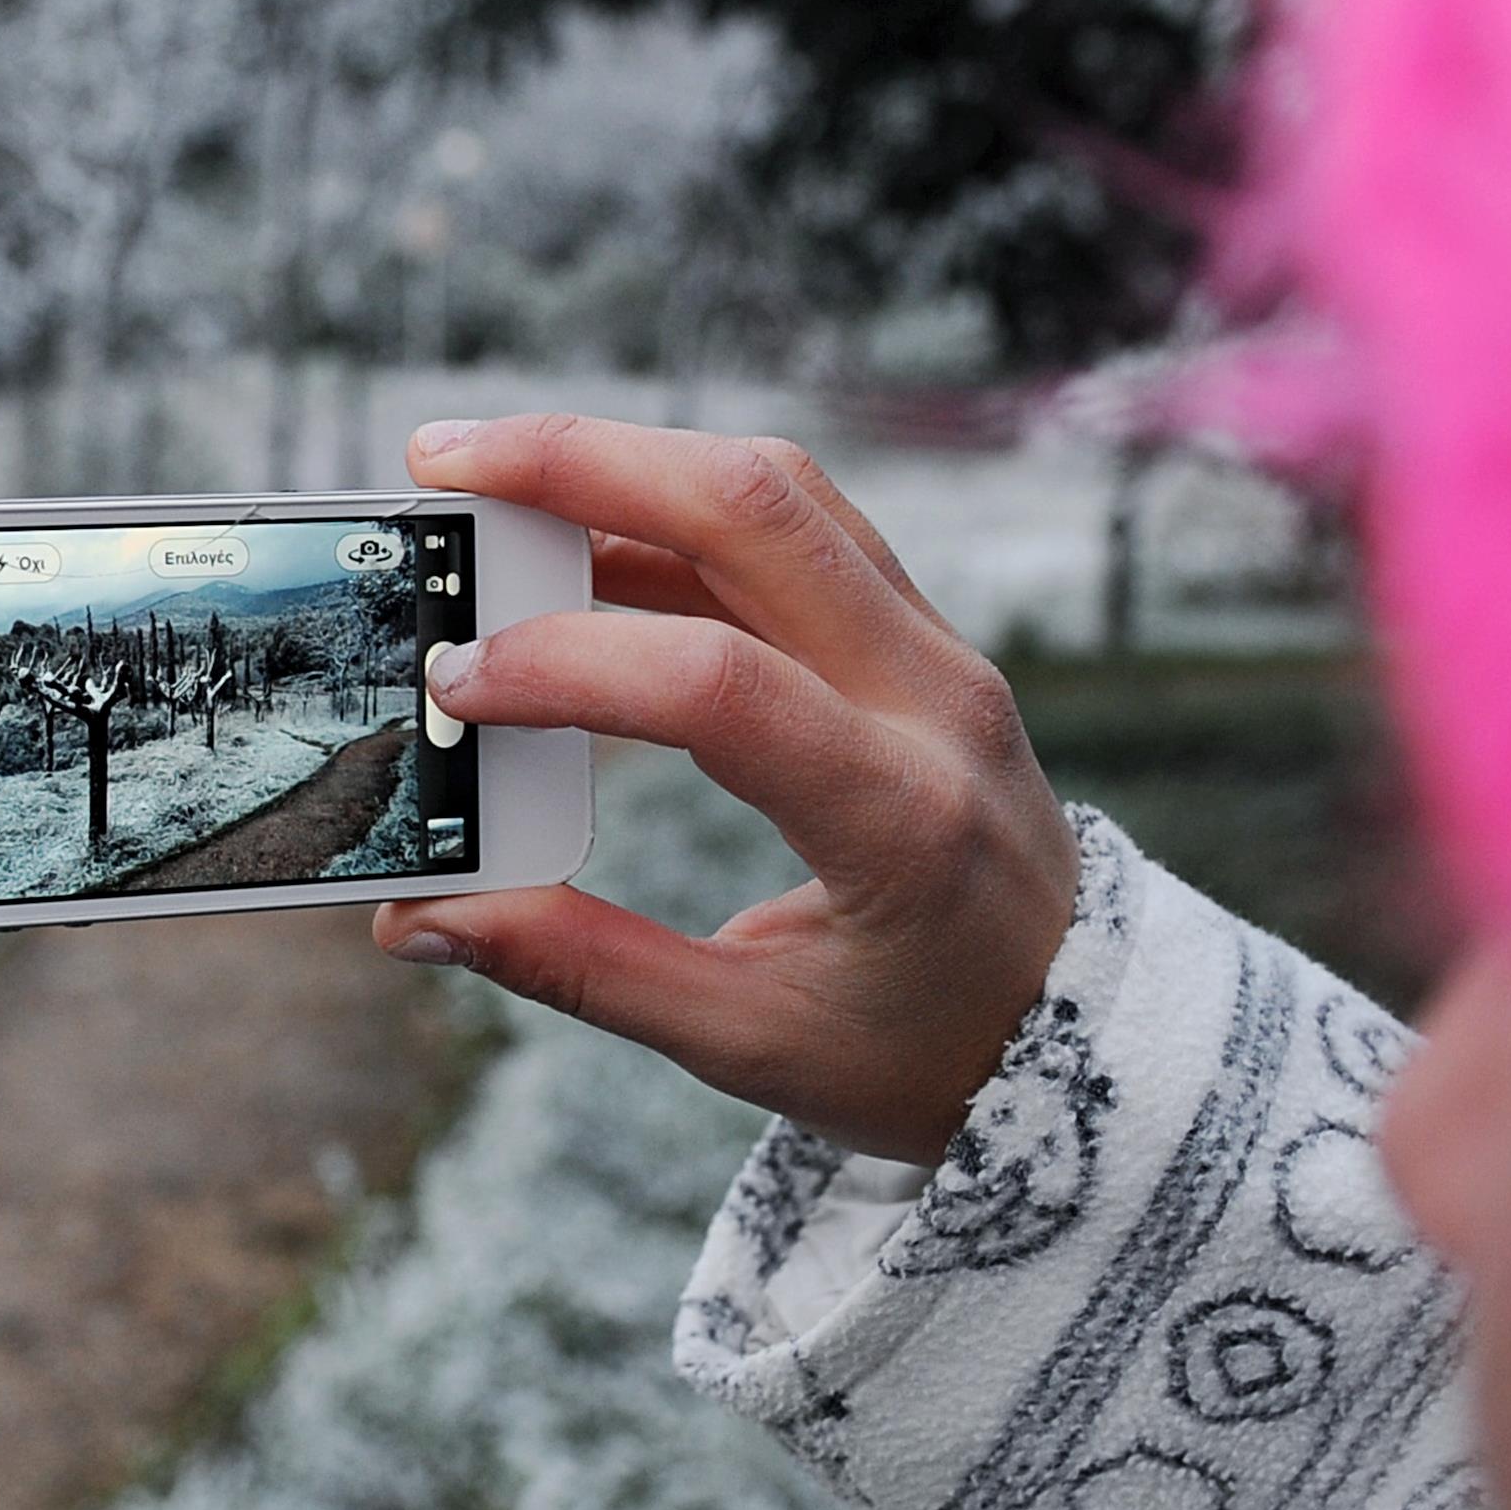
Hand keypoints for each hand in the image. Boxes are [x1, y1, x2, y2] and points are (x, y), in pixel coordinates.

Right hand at [373, 414, 1080, 1164]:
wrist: (1089, 1035)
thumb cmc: (926, 1052)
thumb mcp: (753, 1044)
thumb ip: (584, 970)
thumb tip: (421, 921)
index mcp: (902, 819)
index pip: (719, 685)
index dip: (569, 664)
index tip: (455, 689)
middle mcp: (936, 702)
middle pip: (759, 510)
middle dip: (584, 462)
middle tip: (442, 465)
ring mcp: (938, 651)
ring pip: (781, 490)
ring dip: (630, 458)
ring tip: (491, 479)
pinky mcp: (919, 636)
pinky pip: (798, 526)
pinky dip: (679, 506)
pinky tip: (579, 537)